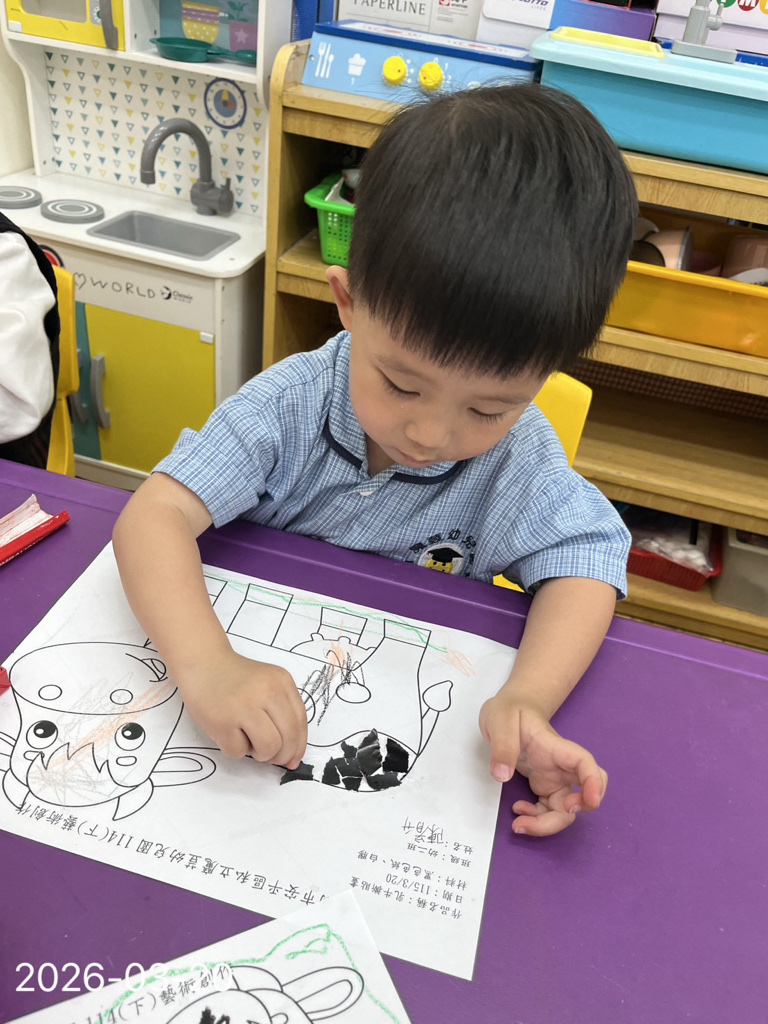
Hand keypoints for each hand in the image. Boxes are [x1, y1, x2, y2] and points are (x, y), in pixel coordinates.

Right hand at [178, 650, 307, 769]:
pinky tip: (229, 733)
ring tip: (249, 742)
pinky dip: (236, 749)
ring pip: (268, 747)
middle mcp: (266, 691)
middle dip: (282, 755)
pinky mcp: (222, 721)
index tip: (293, 758)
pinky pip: (239, 751)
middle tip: (271, 756)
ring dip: (261, 754)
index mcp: (281, 681)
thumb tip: (292, 753)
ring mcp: (244, 706)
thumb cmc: (235, 679)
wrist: (203, 663)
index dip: (298, 745)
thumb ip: (282, 711)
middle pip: (288, 737)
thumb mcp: (268, 684)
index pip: (300, 721)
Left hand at [479, 695, 606, 836]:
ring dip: (546, 824)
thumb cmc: (510, 709)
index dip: (594, 785)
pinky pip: (550, 810)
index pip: (585, 764)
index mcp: (556, 747)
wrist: (509, 710)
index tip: (586, 804)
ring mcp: (555, 778)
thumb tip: (502, 776)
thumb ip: (502, 746)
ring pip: (566, 810)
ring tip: (518, 824)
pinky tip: (518, 810)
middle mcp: (562, 766)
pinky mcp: (545, 785)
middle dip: (565, 816)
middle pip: (584, 795)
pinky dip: (537, 819)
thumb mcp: (499, 720)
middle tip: (532, 823)